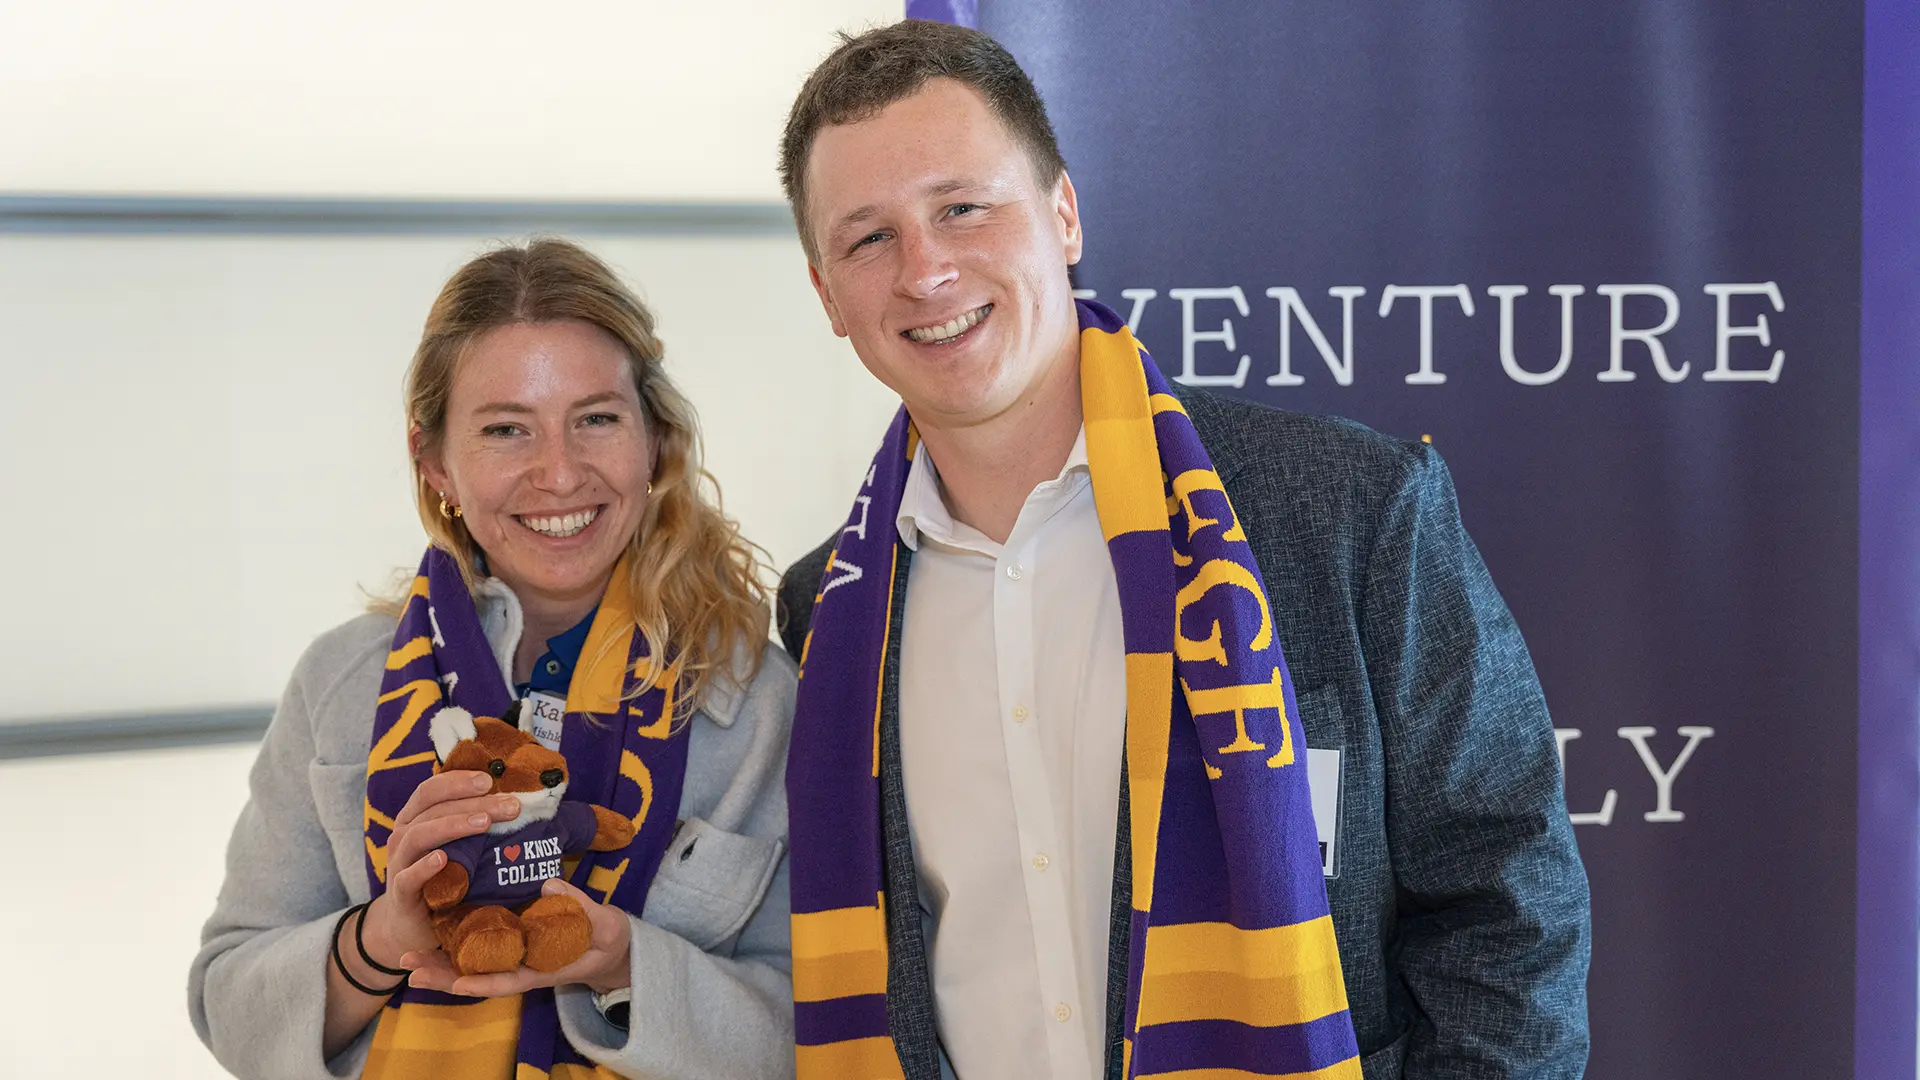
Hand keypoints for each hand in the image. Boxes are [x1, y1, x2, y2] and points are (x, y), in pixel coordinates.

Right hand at [360, 770, 524, 966]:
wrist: (414, 926)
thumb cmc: (443, 878)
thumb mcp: (459, 848)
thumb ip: (475, 824)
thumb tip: (517, 803)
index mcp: (415, 818)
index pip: (432, 790)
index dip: (458, 781)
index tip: (490, 779)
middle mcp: (403, 836)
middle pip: (434, 809)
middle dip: (474, 803)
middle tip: (510, 806)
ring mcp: (399, 864)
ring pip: (419, 836)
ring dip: (453, 826)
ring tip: (484, 824)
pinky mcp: (400, 894)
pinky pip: (407, 877)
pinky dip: (424, 867)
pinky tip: (443, 859)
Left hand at [401, 878, 633, 996]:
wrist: (609, 944)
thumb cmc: (607, 937)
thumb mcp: (604, 925)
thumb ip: (580, 908)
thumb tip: (550, 885)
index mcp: (541, 968)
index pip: (508, 980)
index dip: (483, 983)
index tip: (457, 985)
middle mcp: (520, 965)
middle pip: (477, 977)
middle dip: (444, 977)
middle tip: (410, 970)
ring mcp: (513, 955)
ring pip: (470, 965)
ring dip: (439, 963)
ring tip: (407, 960)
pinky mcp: (511, 940)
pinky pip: (478, 948)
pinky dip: (453, 946)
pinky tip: (430, 937)